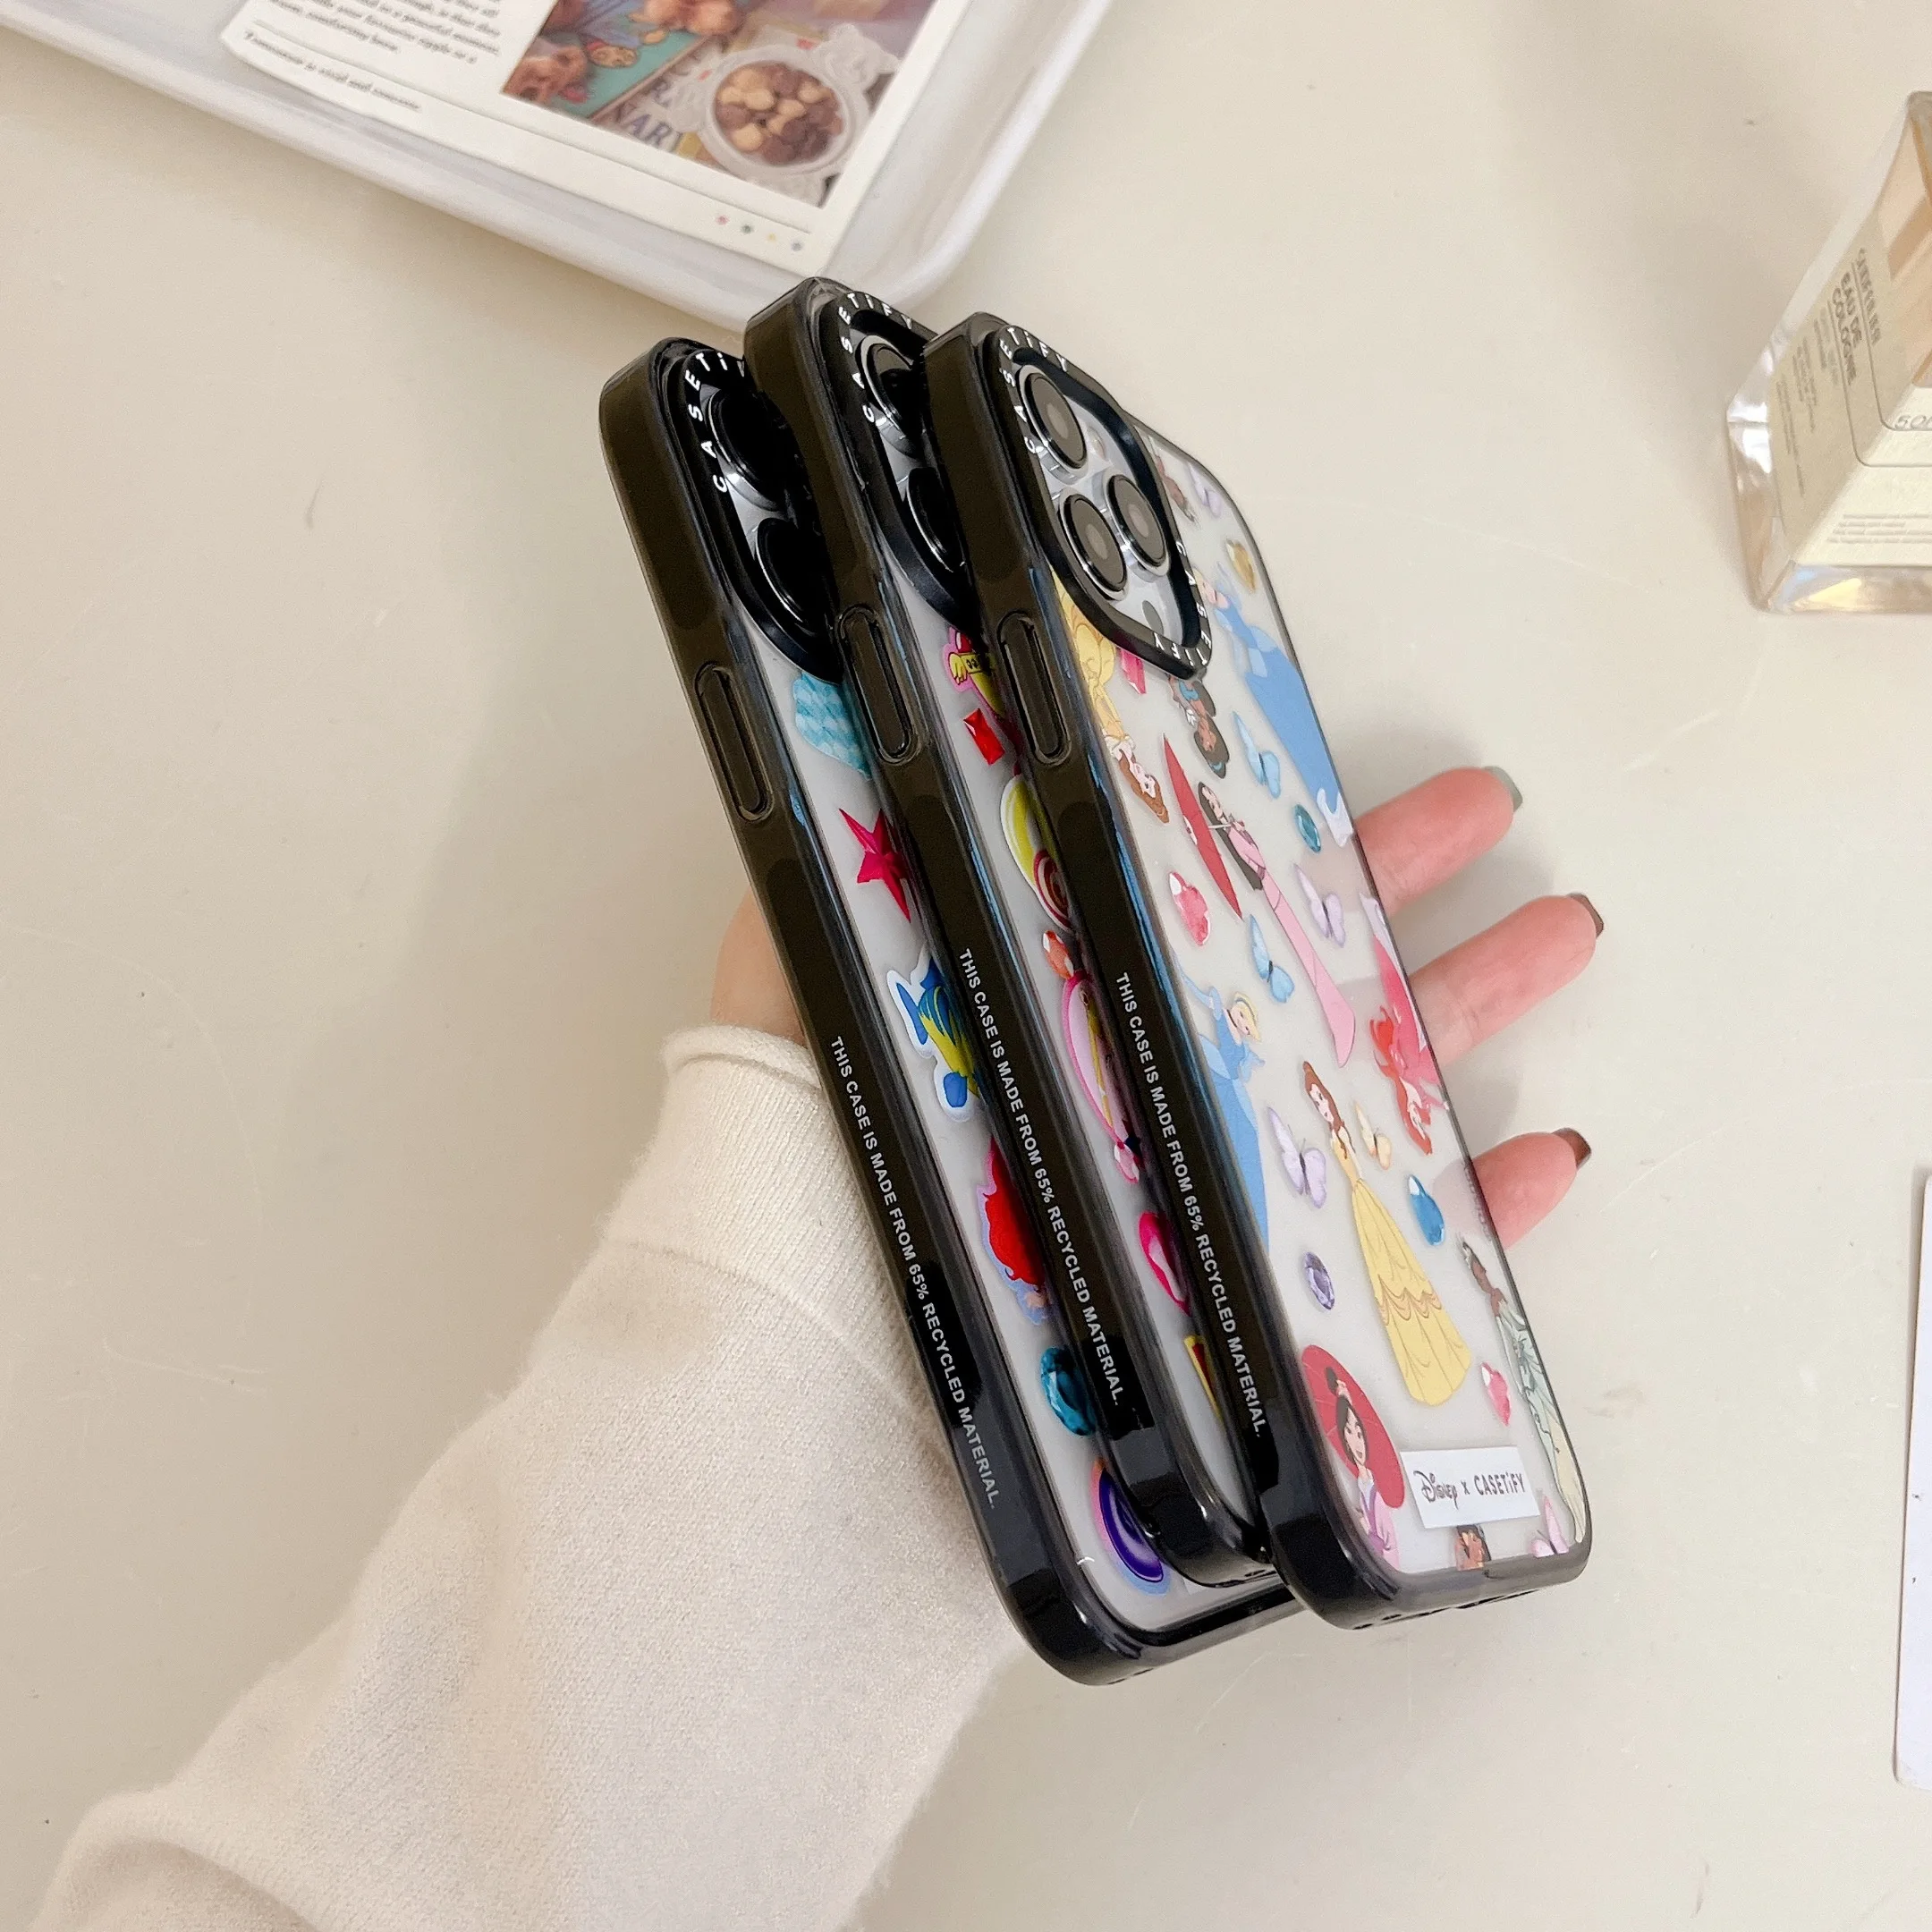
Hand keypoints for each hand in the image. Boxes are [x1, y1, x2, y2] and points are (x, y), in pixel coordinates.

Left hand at [710, 765, 1596, 1244]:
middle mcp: (1129, 1101)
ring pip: (1363, 1089)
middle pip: (1285, 973)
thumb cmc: (801, 1189)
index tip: (1318, 751)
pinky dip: (1477, 1216)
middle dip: (1396, 883)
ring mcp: (1196, 1207)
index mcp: (1051, 1014)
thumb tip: (847, 751)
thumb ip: (832, 885)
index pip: (1174, 896)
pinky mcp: (1249, 1325)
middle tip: (1491, 815)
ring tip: (1561, 933)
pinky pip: (1386, 1263)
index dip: (1248, 824)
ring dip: (1469, 1007)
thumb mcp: (805, 998)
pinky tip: (1543, 1157)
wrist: (819, 1394)